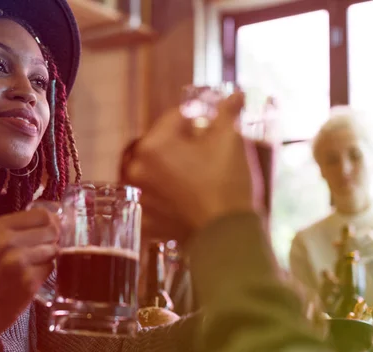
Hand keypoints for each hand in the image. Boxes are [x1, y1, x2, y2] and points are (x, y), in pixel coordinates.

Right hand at [0, 208, 59, 343]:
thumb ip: (24, 228)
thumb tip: (59, 218)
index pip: (41, 214)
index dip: (52, 221)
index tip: (52, 230)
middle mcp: (6, 240)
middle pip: (51, 229)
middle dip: (53, 239)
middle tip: (42, 250)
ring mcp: (18, 260)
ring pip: (54, 248)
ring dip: (50, 256)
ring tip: (33, 264)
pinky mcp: (28, 279)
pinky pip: (51, 267)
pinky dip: (46, 271)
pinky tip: (31, 277)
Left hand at [123, 92, 263, 240]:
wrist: (228, 235)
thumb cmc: (227, 184)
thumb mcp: (230, 140)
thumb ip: (228, 112)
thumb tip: (235, 94)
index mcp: (152, 145)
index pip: (175, 117)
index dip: (198, 116)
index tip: (212, 122)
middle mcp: (137, 169)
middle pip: (162, 143)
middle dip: (184, 142)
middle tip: (208, 149)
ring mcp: (139, 196)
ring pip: (158, 169)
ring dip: (175, 167)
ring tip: (200, 173)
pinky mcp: (146, 219)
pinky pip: (156, 196)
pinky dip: (169, 193)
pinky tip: (188, 194)